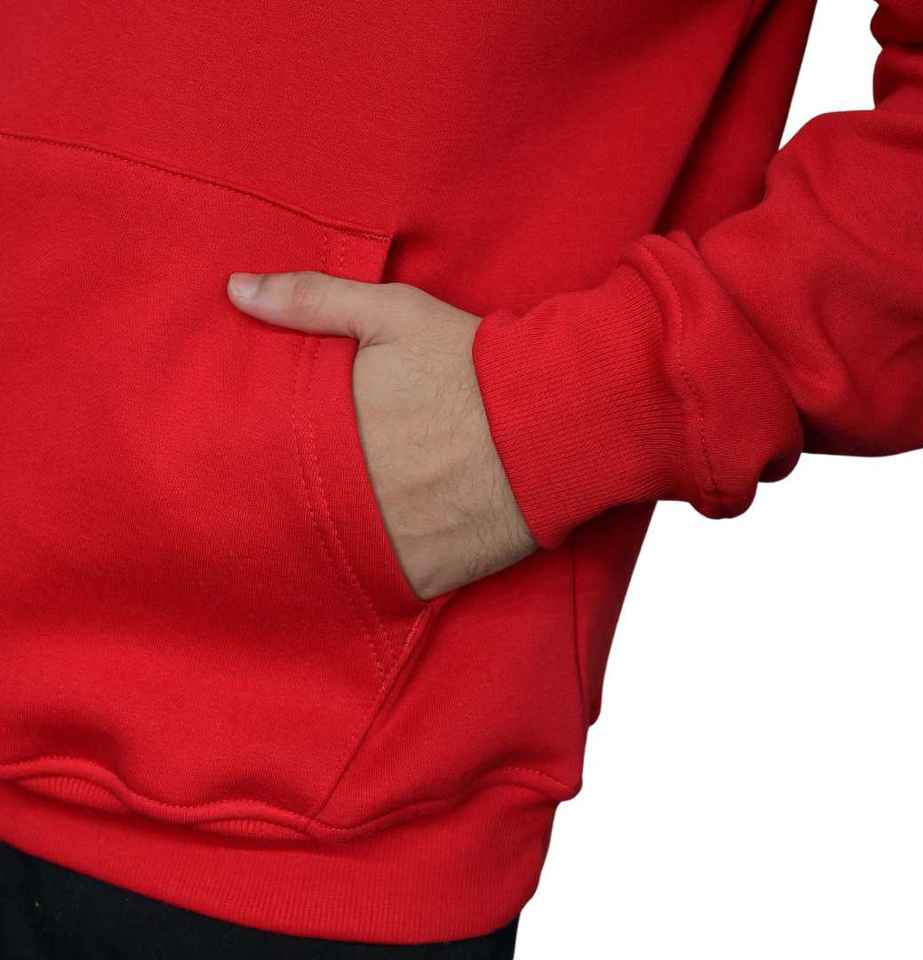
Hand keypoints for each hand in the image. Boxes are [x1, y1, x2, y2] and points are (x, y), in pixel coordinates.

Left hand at [227, 270, 535, 599]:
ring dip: (333, 538)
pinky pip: (382, 585)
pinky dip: (378, 569)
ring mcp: (385, 544)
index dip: (258, 458)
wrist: (553, 421)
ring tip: (344, 520)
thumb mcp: (392, 314)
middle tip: (300, 492)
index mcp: (329, 436)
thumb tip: (235, 290)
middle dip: (295, 501)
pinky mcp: (425, 576)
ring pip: (333, 554)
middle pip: (295, 512)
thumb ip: (311, 301)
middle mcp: (348, 498)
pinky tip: (384, 545)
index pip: (264, 460)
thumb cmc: (471, 365)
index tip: (258, 456)